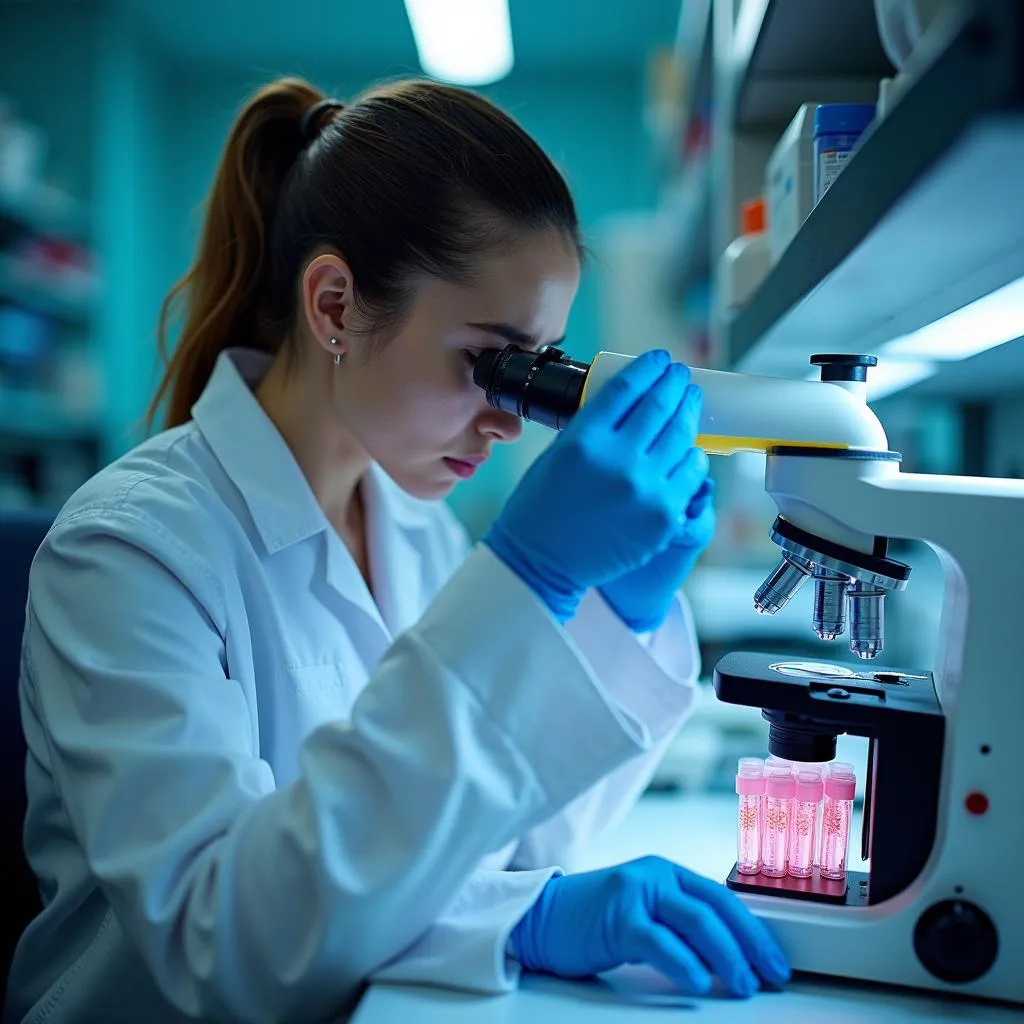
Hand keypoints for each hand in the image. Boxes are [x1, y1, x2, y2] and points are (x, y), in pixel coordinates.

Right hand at [485, 352, 709, 621]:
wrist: (542, 562)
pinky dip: (692, 458)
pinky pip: (691, 475)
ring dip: (688, 416)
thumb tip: (629, 401)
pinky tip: (688, 450)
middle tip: (681, 376)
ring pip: (684, 438)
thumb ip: (592, 426)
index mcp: (586, 439)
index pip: (628, 388)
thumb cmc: (541, 507)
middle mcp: (619, 461)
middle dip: (676, 384)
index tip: (661, 360)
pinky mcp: (665, 516)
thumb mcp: (557, 453)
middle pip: (661, 406)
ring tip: (689, 405)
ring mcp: (646, 490)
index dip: (649, 367)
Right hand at [510, 856, 790, 997]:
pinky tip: (698, 982)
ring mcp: (635, 892)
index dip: (753, 928)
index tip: (773, 958)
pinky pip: (660, 941)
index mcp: (665, 872)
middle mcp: (654, 874)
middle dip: (750, 943)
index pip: (721, 896)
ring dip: (728, 956)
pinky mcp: (617, 918)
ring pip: (696, 921)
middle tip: (771, 974)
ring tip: (743, 983)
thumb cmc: (593, 921)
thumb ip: (679, 925)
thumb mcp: (644, 912)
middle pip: (715, 907)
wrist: (541, 918)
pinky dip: (685, 962)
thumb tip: (728, 957)